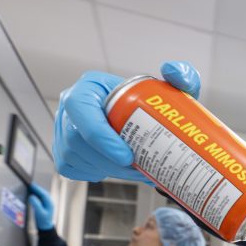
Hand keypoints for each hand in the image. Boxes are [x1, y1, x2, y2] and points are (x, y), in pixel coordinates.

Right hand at [28, 183, 55, 230]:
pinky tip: (32, 194)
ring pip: (42, 195)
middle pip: (43, 193)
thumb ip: (36, 204)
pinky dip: (36, 195)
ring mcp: (47, 204)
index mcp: (50, 203)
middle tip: (30, 184)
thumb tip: (32, 197)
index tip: (32, 185)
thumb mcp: (39, 213)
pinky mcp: (44, 205)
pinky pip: (40, 198)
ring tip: (30, 187)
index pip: (43, 193)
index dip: (37, 188)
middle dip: (37, 188)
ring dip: (36, 191)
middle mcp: (49, 202)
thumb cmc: (43, 221)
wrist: (45, 227)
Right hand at [52, 61, 202, 181]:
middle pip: (77, 141)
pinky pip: (73, 169)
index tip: (127, 155)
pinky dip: (96, 173)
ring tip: (134, 172)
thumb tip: (172, 71)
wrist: (140, 118)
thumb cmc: (149, 103)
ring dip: (106, 170)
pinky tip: (117, 170)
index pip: (81, 110)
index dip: (100, 137)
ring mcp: (63, 130)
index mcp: (88, 87)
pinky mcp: (64, 151)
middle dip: (108, 162)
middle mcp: (70, 108)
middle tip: (139, 170)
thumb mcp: (170, 89)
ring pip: (76, 158)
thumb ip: (182, 75)